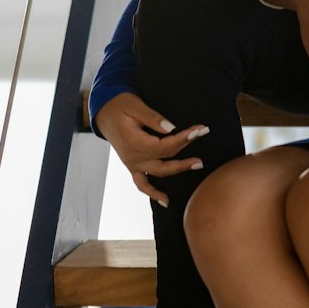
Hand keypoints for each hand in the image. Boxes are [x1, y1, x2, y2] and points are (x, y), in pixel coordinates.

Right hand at [95, 92, 207, 206]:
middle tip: (204, 146)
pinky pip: (142, 184)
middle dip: (187, 155)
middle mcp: (134, 158)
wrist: (104, 113)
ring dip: (178, 170)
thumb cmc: (119, 106)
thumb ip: (153, 118)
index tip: (200, 129)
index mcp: (134, 143)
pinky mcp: (132, 166)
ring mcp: (132, 164)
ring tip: (197, 164)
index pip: (165, 145)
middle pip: (166, 160)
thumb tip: (171, 128)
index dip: (185, 138)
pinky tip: (166, 201)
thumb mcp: (135, 106)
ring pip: (159, 173)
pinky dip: (153, 193)